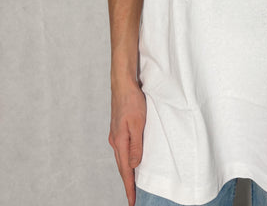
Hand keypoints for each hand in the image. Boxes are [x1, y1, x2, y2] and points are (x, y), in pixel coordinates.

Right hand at [109, 82, 146, 205]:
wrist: (122, 84)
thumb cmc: (132, 101)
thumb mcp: (138, 123)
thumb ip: (136, 145)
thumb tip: (134, 165)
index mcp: (119, 141)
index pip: (125, 170)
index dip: (129, 187)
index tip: (132, 201)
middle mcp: (115, 141)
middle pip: (122, 167)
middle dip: (128, 183)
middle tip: (133, 197)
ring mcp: (115, 135)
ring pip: (121, 158)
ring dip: (127, 171)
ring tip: (132, 183)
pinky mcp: (118, 129)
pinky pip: (122, 149)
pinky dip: (126, 159)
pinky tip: (130, 160)